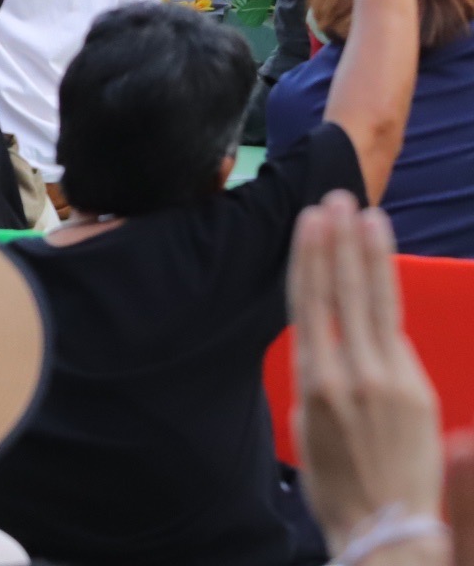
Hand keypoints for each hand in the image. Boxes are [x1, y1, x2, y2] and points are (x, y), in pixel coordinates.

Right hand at [290, 193, 447, 562]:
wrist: (387, 527)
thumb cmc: (339, 485)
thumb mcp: (307, 429)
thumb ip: (322, 379)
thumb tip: (330, 345)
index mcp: (317, 383)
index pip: (313, 302)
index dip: (311, 258)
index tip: (312, 221)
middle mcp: (353, 374)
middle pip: (344, 292)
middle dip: (339, 242)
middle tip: (337, 199)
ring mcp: (389, 380)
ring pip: (376, 303)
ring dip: (369, 255)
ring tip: (365, 216)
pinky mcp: (417, 391)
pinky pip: (396, 330)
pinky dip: (388, 293)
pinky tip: (385, 269)